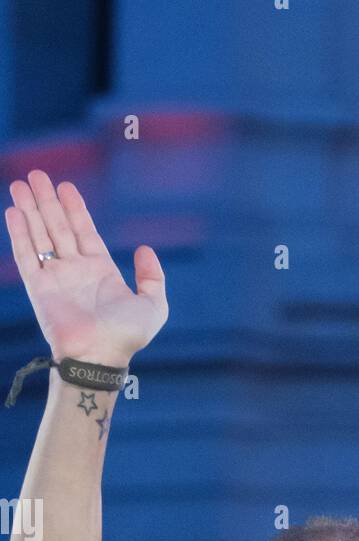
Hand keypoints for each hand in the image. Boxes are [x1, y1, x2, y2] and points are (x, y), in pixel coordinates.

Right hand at [4, 170, 167, 364]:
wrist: (100, 356)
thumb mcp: (153, 305)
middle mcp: (76, 271)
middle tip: (37, 175)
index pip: (84, 232)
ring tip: (21, 183)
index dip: (75, 208)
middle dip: (48, 201)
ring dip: (31, 210)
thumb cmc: (127, 336)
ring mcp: (56, 278)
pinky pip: (27, 256)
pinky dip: (19, 234)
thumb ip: (153, 277)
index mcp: (101, 271)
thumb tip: (145, 249)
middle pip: (58, 227)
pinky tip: (14, 211)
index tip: (66, 186)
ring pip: (40, 236)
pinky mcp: (38, 288)